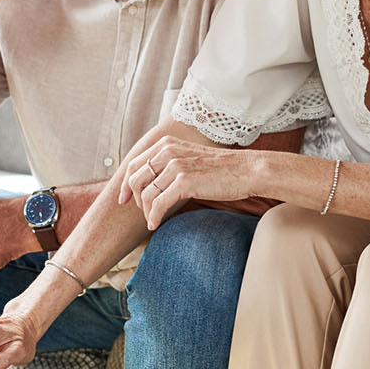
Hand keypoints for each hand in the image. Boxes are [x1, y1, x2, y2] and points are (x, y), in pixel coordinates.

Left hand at [120, 136, 260, 228]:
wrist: (246, 170)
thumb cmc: (221, 168)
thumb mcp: (190, 158)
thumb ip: (170, 164)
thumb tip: (151, 182)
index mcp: (167, 144)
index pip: (135, 164)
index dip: (125, 184)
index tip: (123, 199)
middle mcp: (168, 151)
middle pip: (135, 179)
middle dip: (134, 199)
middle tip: (143, 212)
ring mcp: (175, 166)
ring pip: (145, 194)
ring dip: (146, 211)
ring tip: (152, 220)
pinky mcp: (183, 182)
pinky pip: (157, 204)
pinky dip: (153, 217)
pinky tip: (155, 224)